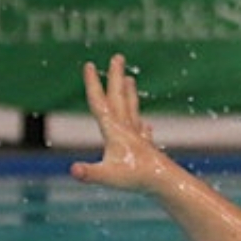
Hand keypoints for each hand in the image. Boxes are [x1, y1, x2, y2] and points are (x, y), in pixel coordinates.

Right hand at [69, 53, 170, 192]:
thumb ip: (89, 173)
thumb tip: (74, 170)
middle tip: (118, 57)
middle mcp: (127, 130)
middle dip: (115, 77)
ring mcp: (138, 139)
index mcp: (114, 131)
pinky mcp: (147, 150)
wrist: (166, 183)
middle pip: (118, 98)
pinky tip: (146, 126)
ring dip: (129, 94)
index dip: (93, 84)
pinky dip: (142, 126)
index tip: (89, 64)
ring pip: (132, 111)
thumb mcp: (108, 177)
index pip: (99, 102)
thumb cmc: (136, 179)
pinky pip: (143, 133)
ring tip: (130, 79)